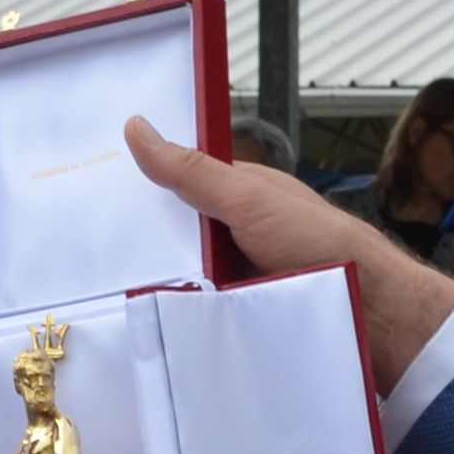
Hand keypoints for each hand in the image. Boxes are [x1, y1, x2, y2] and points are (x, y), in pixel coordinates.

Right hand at [117, 117, 453, 381]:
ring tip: (102, 292)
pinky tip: (147, 325)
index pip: (175, 184)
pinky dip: (179, 319)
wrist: (370, 313)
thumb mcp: (249, 198)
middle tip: (84, 251)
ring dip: (157, 287)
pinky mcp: (240, 315)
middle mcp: (235, 233)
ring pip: (179, 278)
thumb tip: (139, 128)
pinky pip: (197, 315)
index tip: (89, 193)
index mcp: (238, 195)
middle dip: (140, 244)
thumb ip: (193, 171)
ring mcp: (236, 276)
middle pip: (172, 235)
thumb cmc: (321, 243)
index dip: (138, 189)